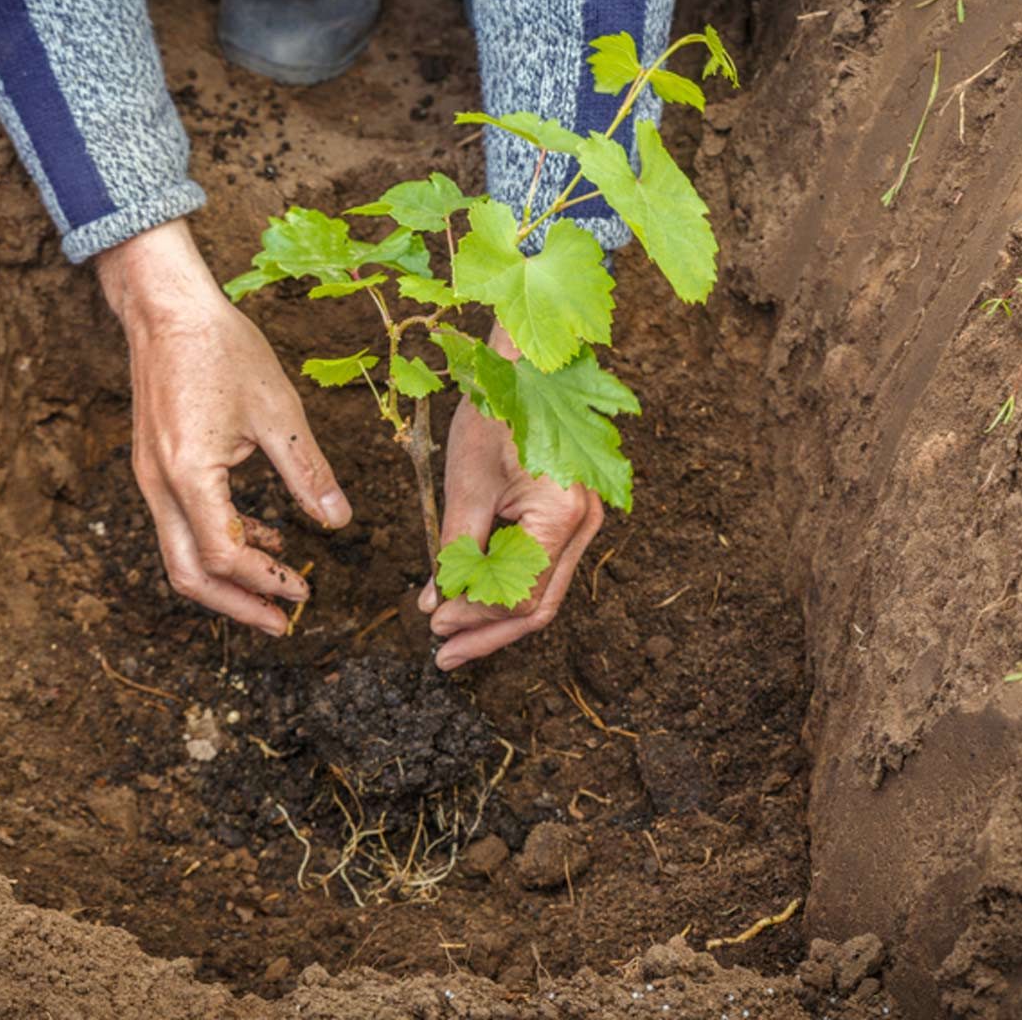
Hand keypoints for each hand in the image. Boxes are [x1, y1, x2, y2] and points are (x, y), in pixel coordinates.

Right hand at [96, 219, 351, 634]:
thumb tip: (340, 523)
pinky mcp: (154, 467)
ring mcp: (150, 478)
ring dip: (227, 580)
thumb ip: (308, 473)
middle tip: (281, 623)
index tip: (304, 592)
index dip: (266, 581)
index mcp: (190, 474)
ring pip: (180, 554)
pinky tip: (261, 536)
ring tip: (278, 587)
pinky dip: (218, 542)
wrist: (166, 309)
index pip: (225, 555)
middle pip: (189, 574)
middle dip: (237, 605)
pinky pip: (181, 524)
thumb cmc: (222, 350)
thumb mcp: (278, 412)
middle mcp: (159, 486)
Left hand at [418, 326, 603, 670]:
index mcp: (564, 517)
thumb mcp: (466, 485)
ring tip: (453, 637)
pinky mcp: (569, 515)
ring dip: (496, 617)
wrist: (524, 366)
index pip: (521, 597)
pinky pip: (541, 567)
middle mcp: (586, 525)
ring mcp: (583, 522)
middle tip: (444, 656)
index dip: (476, 619)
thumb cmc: (495, 413)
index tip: (435, 627)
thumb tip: (438, 605)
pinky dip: (507, 587)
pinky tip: (473, 599)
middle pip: (540, 606)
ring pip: (543, 591)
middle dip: (488, 633)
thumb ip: (454, 550)